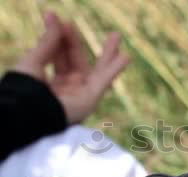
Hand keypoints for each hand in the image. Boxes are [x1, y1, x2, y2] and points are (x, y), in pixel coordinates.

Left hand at [13, 12, 129, 123]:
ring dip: (108, 53)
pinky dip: (116, 69)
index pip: (58, 55)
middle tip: (73, 23)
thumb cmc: (26, 90)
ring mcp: (80, 94)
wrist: (29, 111)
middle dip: (75, 41)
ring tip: (116, 35)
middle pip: (76, 60)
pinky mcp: (91, 100)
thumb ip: (48, 42)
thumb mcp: (34, 60)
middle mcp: (67, 89)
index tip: (56, 19)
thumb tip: (56, 21)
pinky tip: (126, 56)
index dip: (59, 37)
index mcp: (50, 82)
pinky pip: (106, 81)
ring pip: (98, 70)